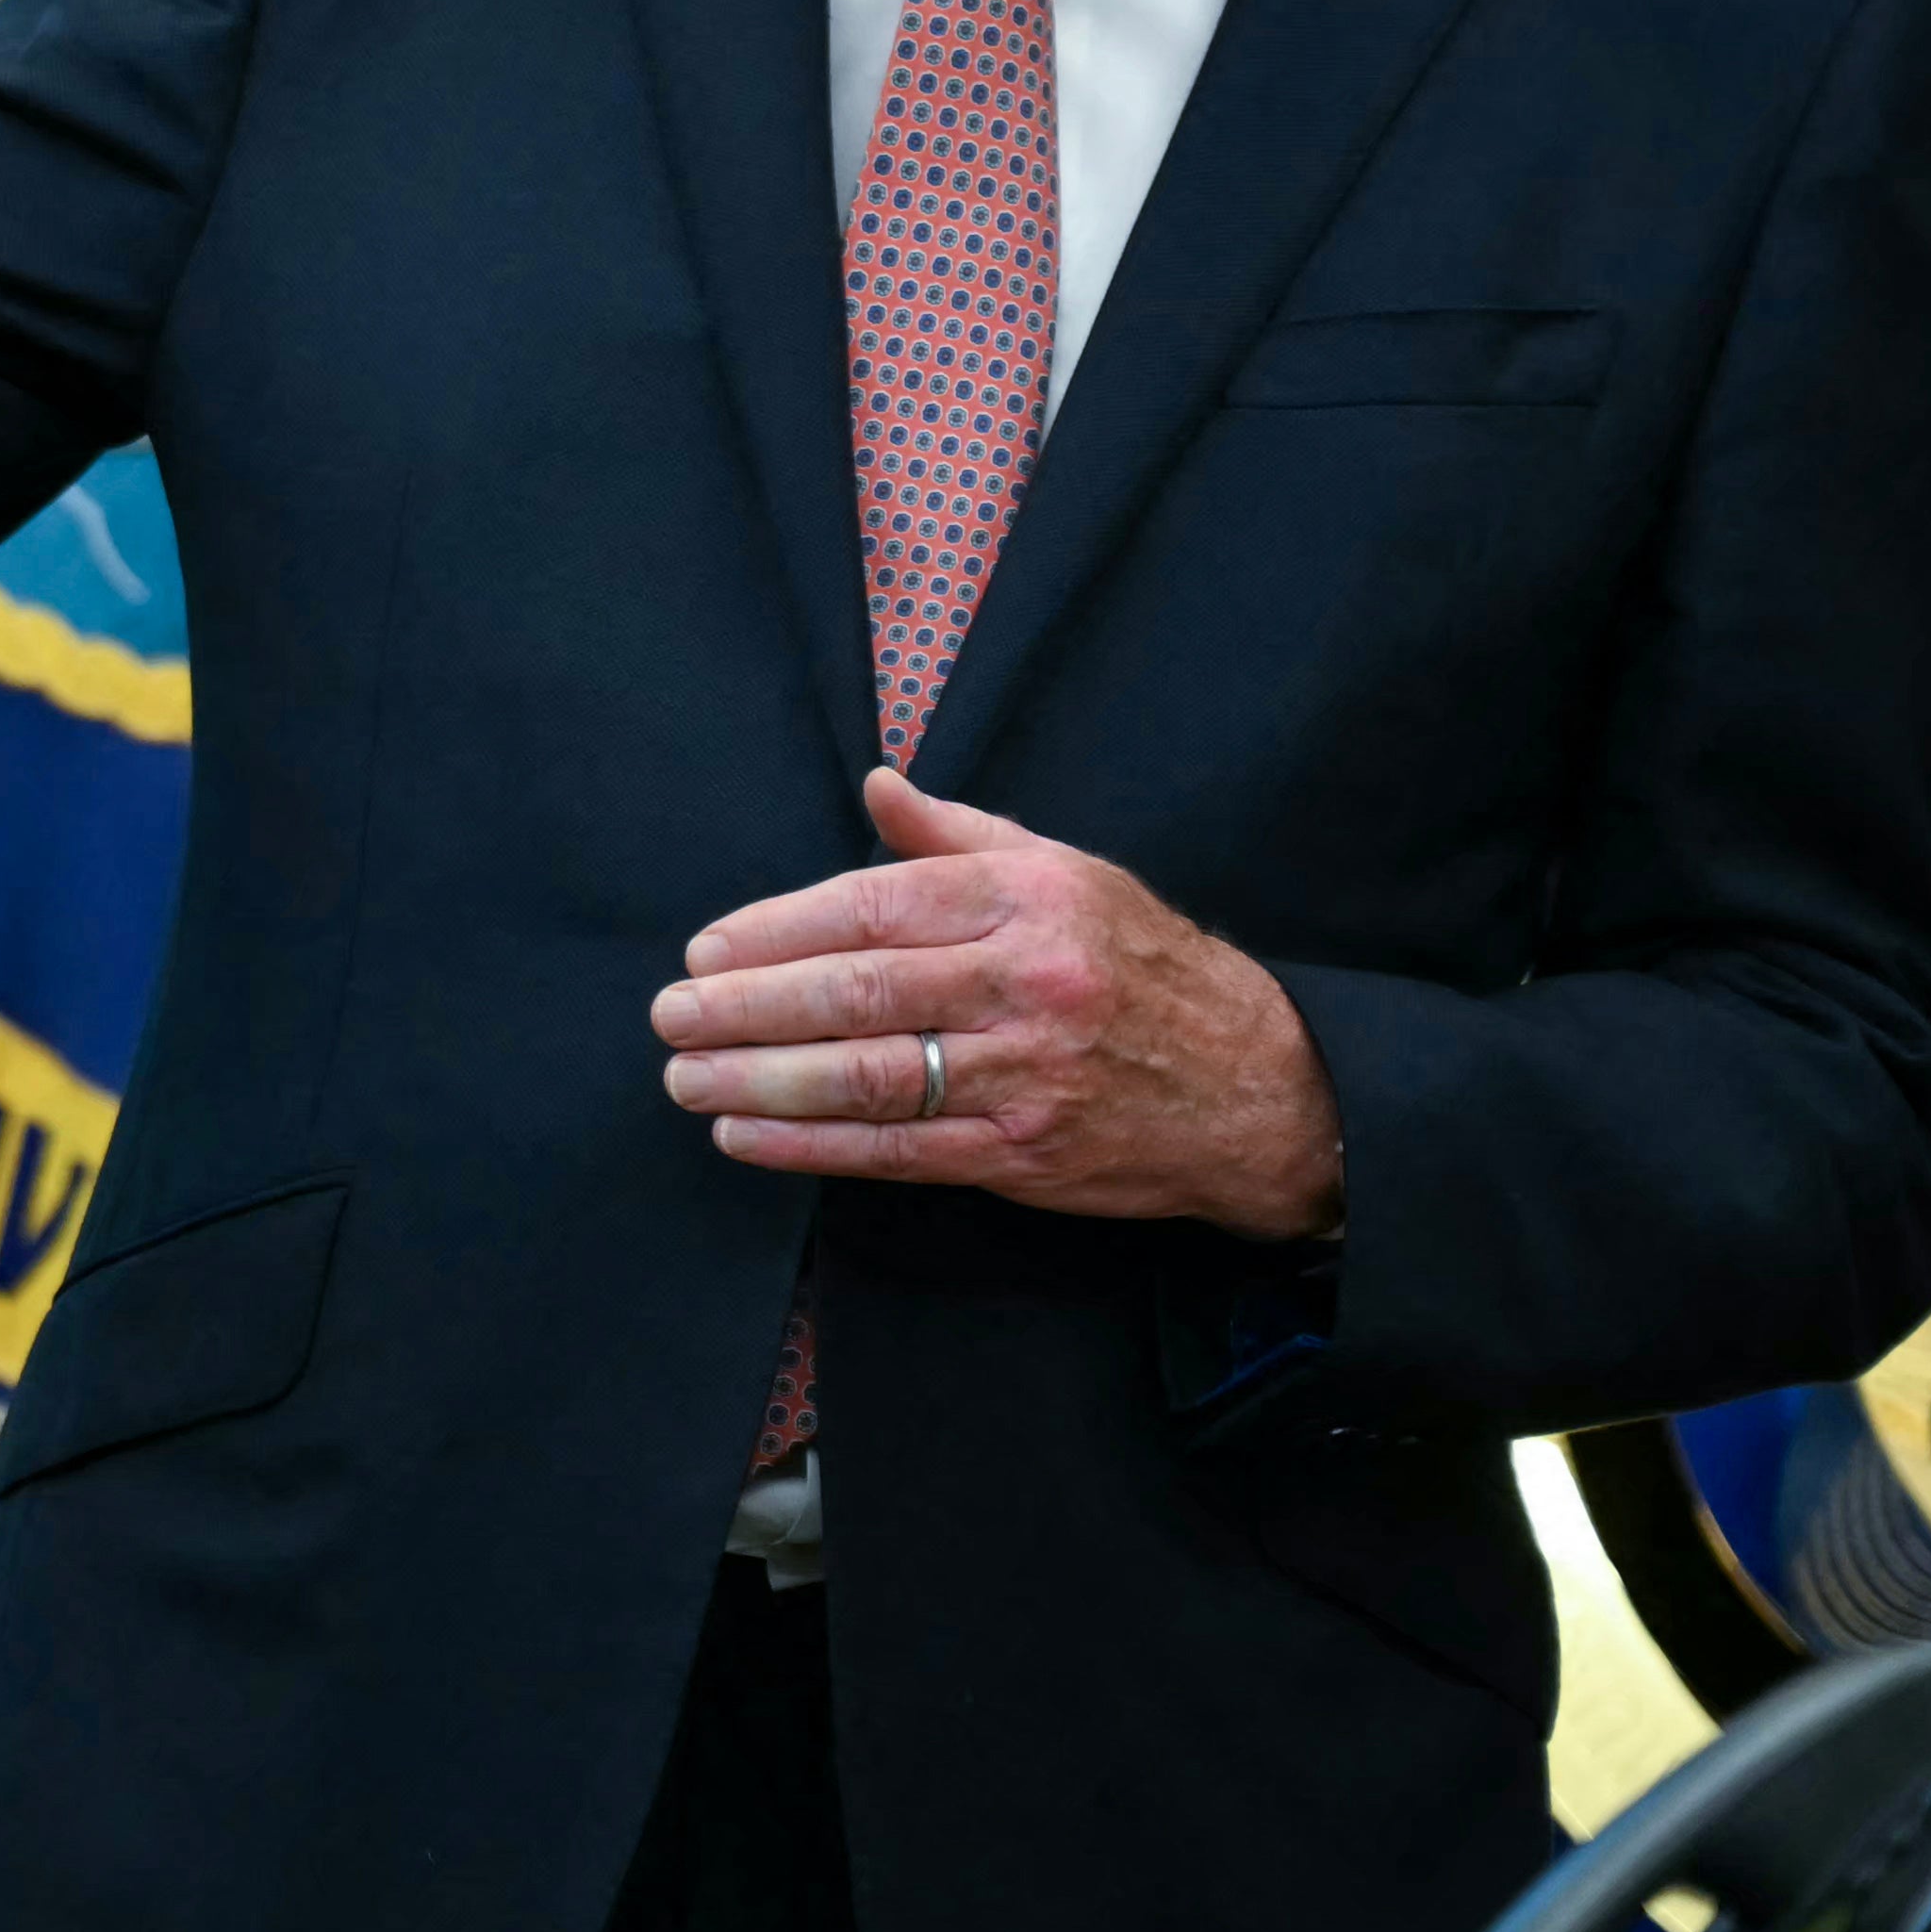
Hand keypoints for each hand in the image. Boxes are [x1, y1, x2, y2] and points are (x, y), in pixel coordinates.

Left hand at [654, 768, 1348, 1239]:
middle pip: (859, 993)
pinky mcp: (1024, 1151)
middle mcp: (1025, 982)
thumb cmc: (1142, 966)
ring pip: (871, 1076)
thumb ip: (960, 834)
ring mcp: (1025, 1071)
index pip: (874, 906)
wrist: (1259, 1087)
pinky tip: (746, 1139)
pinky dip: (812, 1147)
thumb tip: (877, 781)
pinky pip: (899, 1150)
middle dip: (747, 1007)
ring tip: (687, 1079)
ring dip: (761, 1082)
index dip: (777, 931)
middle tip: (671, 1015)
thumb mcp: (1067, 873)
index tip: (705, 950)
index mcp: (1026, 901)